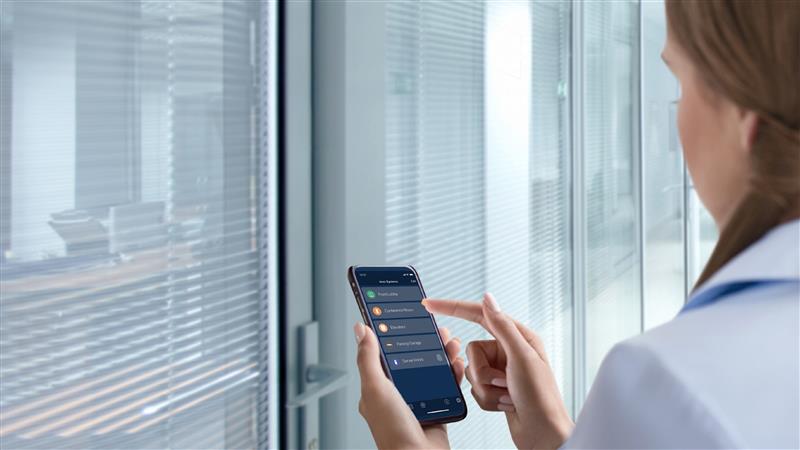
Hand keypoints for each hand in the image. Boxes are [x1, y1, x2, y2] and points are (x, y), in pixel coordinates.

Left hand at [354, 322, 464, 449]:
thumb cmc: (393, 432)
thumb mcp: (375, 388)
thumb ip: (368, 358)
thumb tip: (360, 330)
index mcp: (377, 389)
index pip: (385, 354)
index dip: (397, 336)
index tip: (407, 320)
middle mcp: (397, 395)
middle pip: (413, 359)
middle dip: (427, 343)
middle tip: (437, 330)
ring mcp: (417, 402)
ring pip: (432, 370)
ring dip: (443, 354)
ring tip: (451, 343)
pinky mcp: (436, 410)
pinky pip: (446, 386)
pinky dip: (453, 374)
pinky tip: (457, 363)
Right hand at [423, 293, 573, 449]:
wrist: (542, 434)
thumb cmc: (541, 397)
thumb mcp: (521, 357)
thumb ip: (502, 326)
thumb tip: (488, 298)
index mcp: (517, 336)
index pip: (479, 314)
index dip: (452, 308)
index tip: (430, 304)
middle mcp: (508, 351)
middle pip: (472, 351)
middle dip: (484, 372)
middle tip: (504, 382)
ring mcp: (500, 370)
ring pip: (471, 372)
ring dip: (487, 389)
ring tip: (508, 396)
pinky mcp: (494, 388)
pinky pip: (474, 389)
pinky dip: (488, 399)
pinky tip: (506, 404)